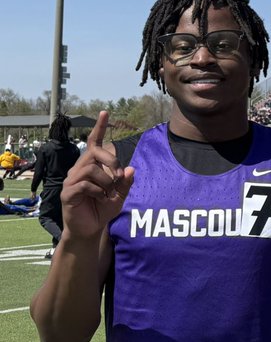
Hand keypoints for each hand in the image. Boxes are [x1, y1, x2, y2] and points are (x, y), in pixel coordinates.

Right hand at [60, 111, 134, 240]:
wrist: (90, 229)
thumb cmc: (102, 209)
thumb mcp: (120, 196)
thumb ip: (126, 183)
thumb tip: (131, 169)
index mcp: (91, 166)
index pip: (95, 143)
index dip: (99, 128)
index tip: (105, 112)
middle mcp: (79, 169)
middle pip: (95, 153)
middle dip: (112, 162)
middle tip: (119, 178)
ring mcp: (71, 180)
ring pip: (91, 169)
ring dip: (106, 181)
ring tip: (108, 193)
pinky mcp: (68, 193)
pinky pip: (85, 185)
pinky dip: (98, 191)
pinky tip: (100, 198)